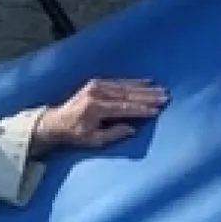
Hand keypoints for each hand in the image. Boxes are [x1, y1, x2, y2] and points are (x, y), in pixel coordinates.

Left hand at [32, 78, 167, 153]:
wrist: (56, 121)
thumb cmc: (75, 134)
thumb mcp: (93, 140)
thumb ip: (113, 134)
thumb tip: (132, 129)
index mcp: (96, 107)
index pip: (124, 108)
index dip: (141, 109)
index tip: (156, 110)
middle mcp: (96, 93)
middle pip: (127, 94)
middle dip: (147, 96)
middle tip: (164, 96)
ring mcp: (96, 86)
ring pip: (125, 86)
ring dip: (143, 88)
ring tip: (159, 89)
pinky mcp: (96, 83)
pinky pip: (118, 82)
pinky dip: (133, 82)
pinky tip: (145, 82)